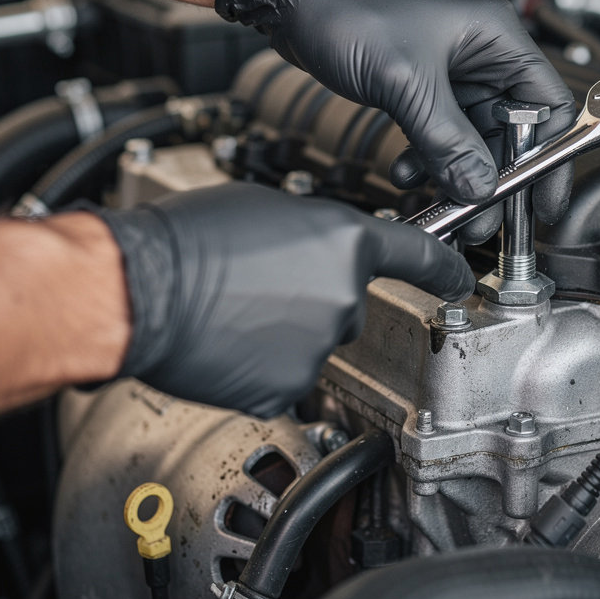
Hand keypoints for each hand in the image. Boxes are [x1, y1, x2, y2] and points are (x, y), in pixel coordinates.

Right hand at [98, 183, 473, 416]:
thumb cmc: (191, 238)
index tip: (462, 278)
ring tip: (235, 310)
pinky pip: (284, 376)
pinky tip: (228, 343)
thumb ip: (314, 232)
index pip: (418, 254)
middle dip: (314, 295)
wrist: (137, 288)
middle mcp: (344, 296)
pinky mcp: (285, 390)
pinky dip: (261, 364)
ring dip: (285, 330)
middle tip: (261, 283)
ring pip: (314, 340)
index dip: (446, 266)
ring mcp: (318, 348)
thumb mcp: (268, 209)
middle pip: (347, 301)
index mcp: (345, 242)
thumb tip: (318, 252)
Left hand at [215, 0, 575, 236]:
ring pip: (470, 136)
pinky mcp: (418, 82)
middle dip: (493, 176)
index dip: (549, 157)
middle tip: (479, 218)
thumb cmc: (349, 5)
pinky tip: (406, 173)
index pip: (548, 105)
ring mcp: (448, 68)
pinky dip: (426, 158)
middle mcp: (480, 52)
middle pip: (509, 129)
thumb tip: (479, 188)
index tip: (540, 201)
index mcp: (496, 37)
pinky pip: (437, 132)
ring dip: (454, 172)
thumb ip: (447, 141)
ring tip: (439, 203)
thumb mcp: (406, 82)